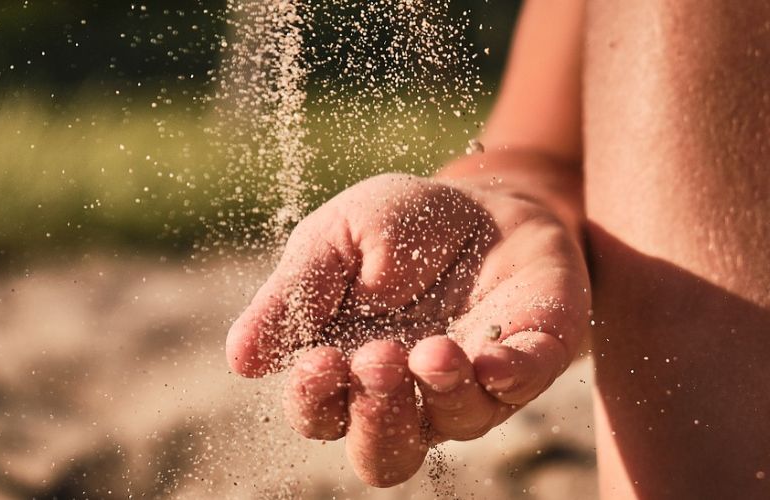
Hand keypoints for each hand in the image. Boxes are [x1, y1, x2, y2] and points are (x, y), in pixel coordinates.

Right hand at [226, 172, 588, 486]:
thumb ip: (295, 295)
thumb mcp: (335, 239)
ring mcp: (472, 385)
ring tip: (432, 349)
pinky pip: (522, 386)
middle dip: (378, 416)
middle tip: (376, 360)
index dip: (315, 400)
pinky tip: (489, 358)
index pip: (322, 415)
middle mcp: (409, 395)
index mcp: (348, 371)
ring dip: (441, 392)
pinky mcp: (529, 359)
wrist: (481, 199)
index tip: (317, 361)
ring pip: (455, 425)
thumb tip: (240, 358)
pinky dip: (507, 376)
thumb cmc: (396, 227)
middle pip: (385, 452)